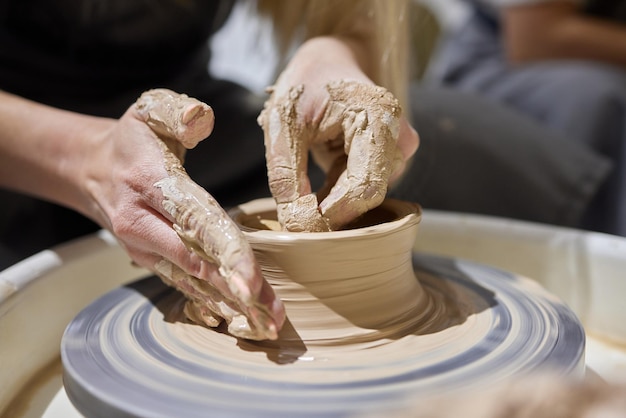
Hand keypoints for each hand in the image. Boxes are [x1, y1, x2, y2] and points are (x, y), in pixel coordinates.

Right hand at [83, 89, 284, 339]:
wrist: (91, 170)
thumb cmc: (131, 140)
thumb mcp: (149, 109)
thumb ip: (175, 110)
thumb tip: (201, 120)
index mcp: (150, 185)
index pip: (194, 221)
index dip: (225, 253)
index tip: (250, 283)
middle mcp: (144, 225)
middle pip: (199, 263)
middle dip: (237, 292)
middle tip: (273, 319)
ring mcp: (145, 249)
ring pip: (193, 282)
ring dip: (230, 306)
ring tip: (266, 327)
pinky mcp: (152, 261)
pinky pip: (184, 285)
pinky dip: (212, 304)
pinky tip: (239, 320)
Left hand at [257, 37, 418, 231]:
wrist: (328, 62)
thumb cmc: (305, 84)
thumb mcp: (283, 124)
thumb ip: (286, 174)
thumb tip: (296, 224)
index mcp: (380, 118)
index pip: (364, 188)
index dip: (332, 214)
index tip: (297, 222)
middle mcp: (399, 138)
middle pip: (368, 196)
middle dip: (331, 213)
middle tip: (293, 215)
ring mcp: (397, 151)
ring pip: (364, 198)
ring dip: (331, 204)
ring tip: (300, 188)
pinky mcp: (387, 160)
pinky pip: (362, 192)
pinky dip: (336, 197)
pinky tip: (314, 188)